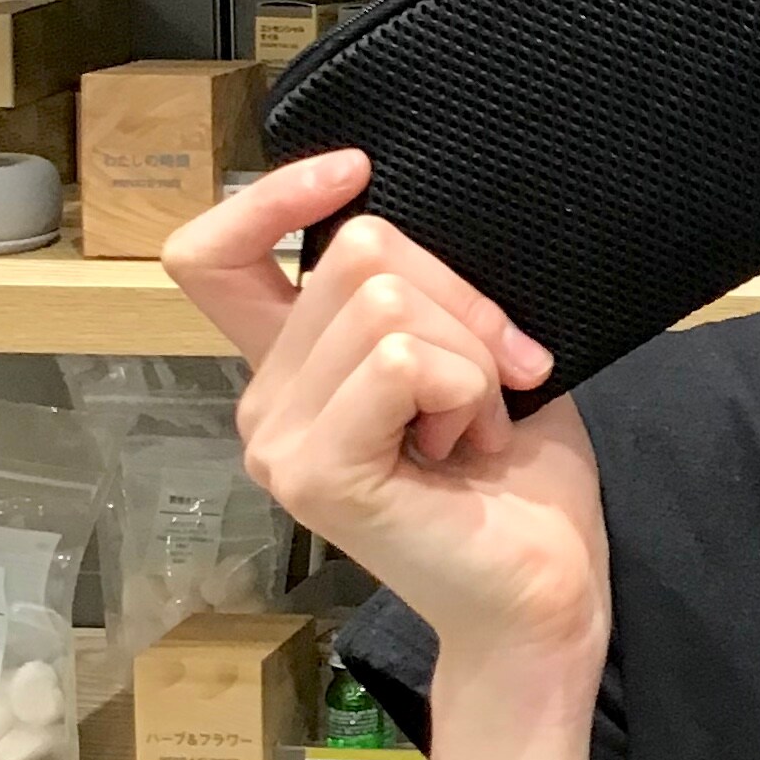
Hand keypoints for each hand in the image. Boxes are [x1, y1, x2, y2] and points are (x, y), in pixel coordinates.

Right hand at [161, 151, 610, 674]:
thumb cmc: (519, 478)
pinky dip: (467, 387)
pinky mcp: (317, 473)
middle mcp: (267, 400)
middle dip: (463, 297)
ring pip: (389, 299)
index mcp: (296, 365)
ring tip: (475, 425)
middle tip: (501, 376)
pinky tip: (468, 446)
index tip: (355, 170)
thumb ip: (422, 292)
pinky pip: (402, 360)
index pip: (213, 255)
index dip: (271, 194)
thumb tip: (398, 213)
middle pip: (357, 250)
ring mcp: (281, 440)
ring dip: (472, 353)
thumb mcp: (472, 352)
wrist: (546, 589)